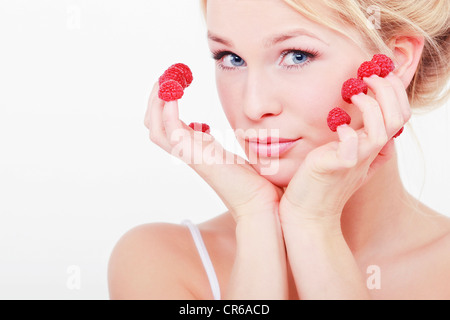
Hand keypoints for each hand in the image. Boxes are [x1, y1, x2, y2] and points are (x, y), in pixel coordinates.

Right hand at [144, 81, 283, 221]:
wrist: (265, 207)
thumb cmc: (260, 184)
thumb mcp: (243, 152)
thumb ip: (230, 140)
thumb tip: (212, 127)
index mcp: (200, 151)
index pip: (169, 128)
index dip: (166, 105)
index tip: (178, 84)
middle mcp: (192, 152)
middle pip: (156, 126)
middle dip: (157, 98)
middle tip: (169, 76)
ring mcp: (193, 155)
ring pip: (157, 127)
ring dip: (158, 100)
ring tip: (170, 78)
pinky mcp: (198, 158)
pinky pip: (171, 131)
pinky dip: (168, 109)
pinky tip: (175, 93)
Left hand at [279, 72, 410, 224]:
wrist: (307, 212)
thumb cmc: (320, 182)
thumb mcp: (344, 159)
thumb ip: (357, 142)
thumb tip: (362, 124)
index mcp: (371, 146)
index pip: (399, 114)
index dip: (394, 90)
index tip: (377, 71)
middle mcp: (369, 152)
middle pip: (398, 116)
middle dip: (388, 89)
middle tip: (367, 74)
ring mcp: (355, 160)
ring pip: (383, 128)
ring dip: (371, 104)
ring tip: (353, 91)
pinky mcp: (337, 167)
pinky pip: (352, 146)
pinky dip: (348, 131)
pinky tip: (337, 124)